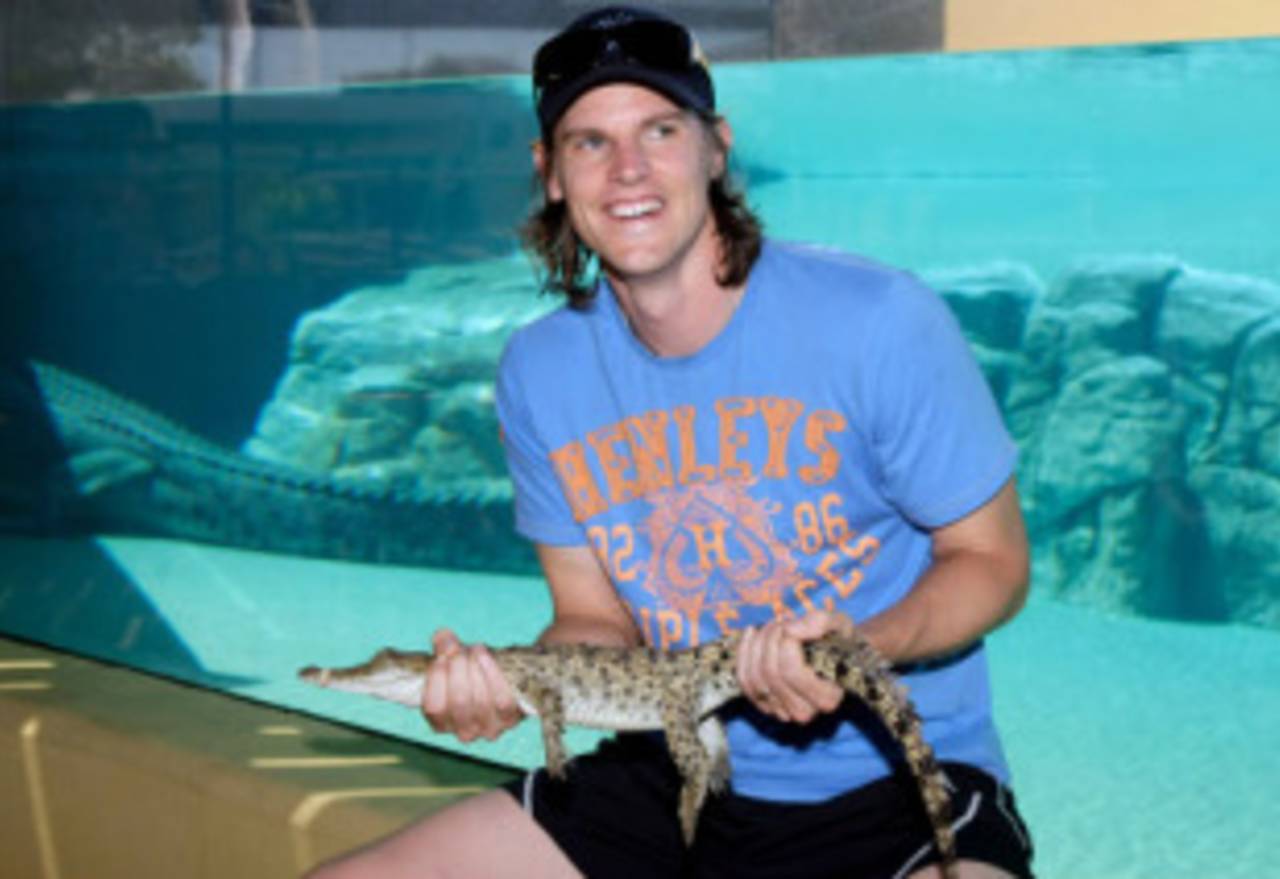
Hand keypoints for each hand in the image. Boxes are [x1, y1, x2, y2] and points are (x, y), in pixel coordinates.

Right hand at [420, 628, 522, 741]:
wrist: (505, 679)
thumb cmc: (471, 673)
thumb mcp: (453, 662)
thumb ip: (444, 650)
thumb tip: (443, 637)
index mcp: (442, 724)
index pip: (434, 708)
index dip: (436, 681)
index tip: (440, 658)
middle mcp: (464, 732)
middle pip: (459, 702)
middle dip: (458, 669)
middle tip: (459, 650)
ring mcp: (489, 729)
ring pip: (481, 701)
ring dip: (477, 669)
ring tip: (475, 649)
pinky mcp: (510, 720)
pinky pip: (502, 700)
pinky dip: (494, 675)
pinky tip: (487, 658)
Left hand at [736, 611, 854, 723]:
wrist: (834, 655)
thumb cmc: (838, 640)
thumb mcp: (839, 625)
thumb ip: (820, 623)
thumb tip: (790, 630)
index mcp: (827, 698)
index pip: (792, 672)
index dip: (785, 642)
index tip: (791, 625)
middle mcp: (804, 712)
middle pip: (770, 674)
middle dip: (769, 640)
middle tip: (780, 622)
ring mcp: (782, 712)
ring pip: (754, 678)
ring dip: (756, 645)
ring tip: (769, 627)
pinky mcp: (764, 705)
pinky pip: (744, 680)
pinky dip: (743, 653)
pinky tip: (752, 633)